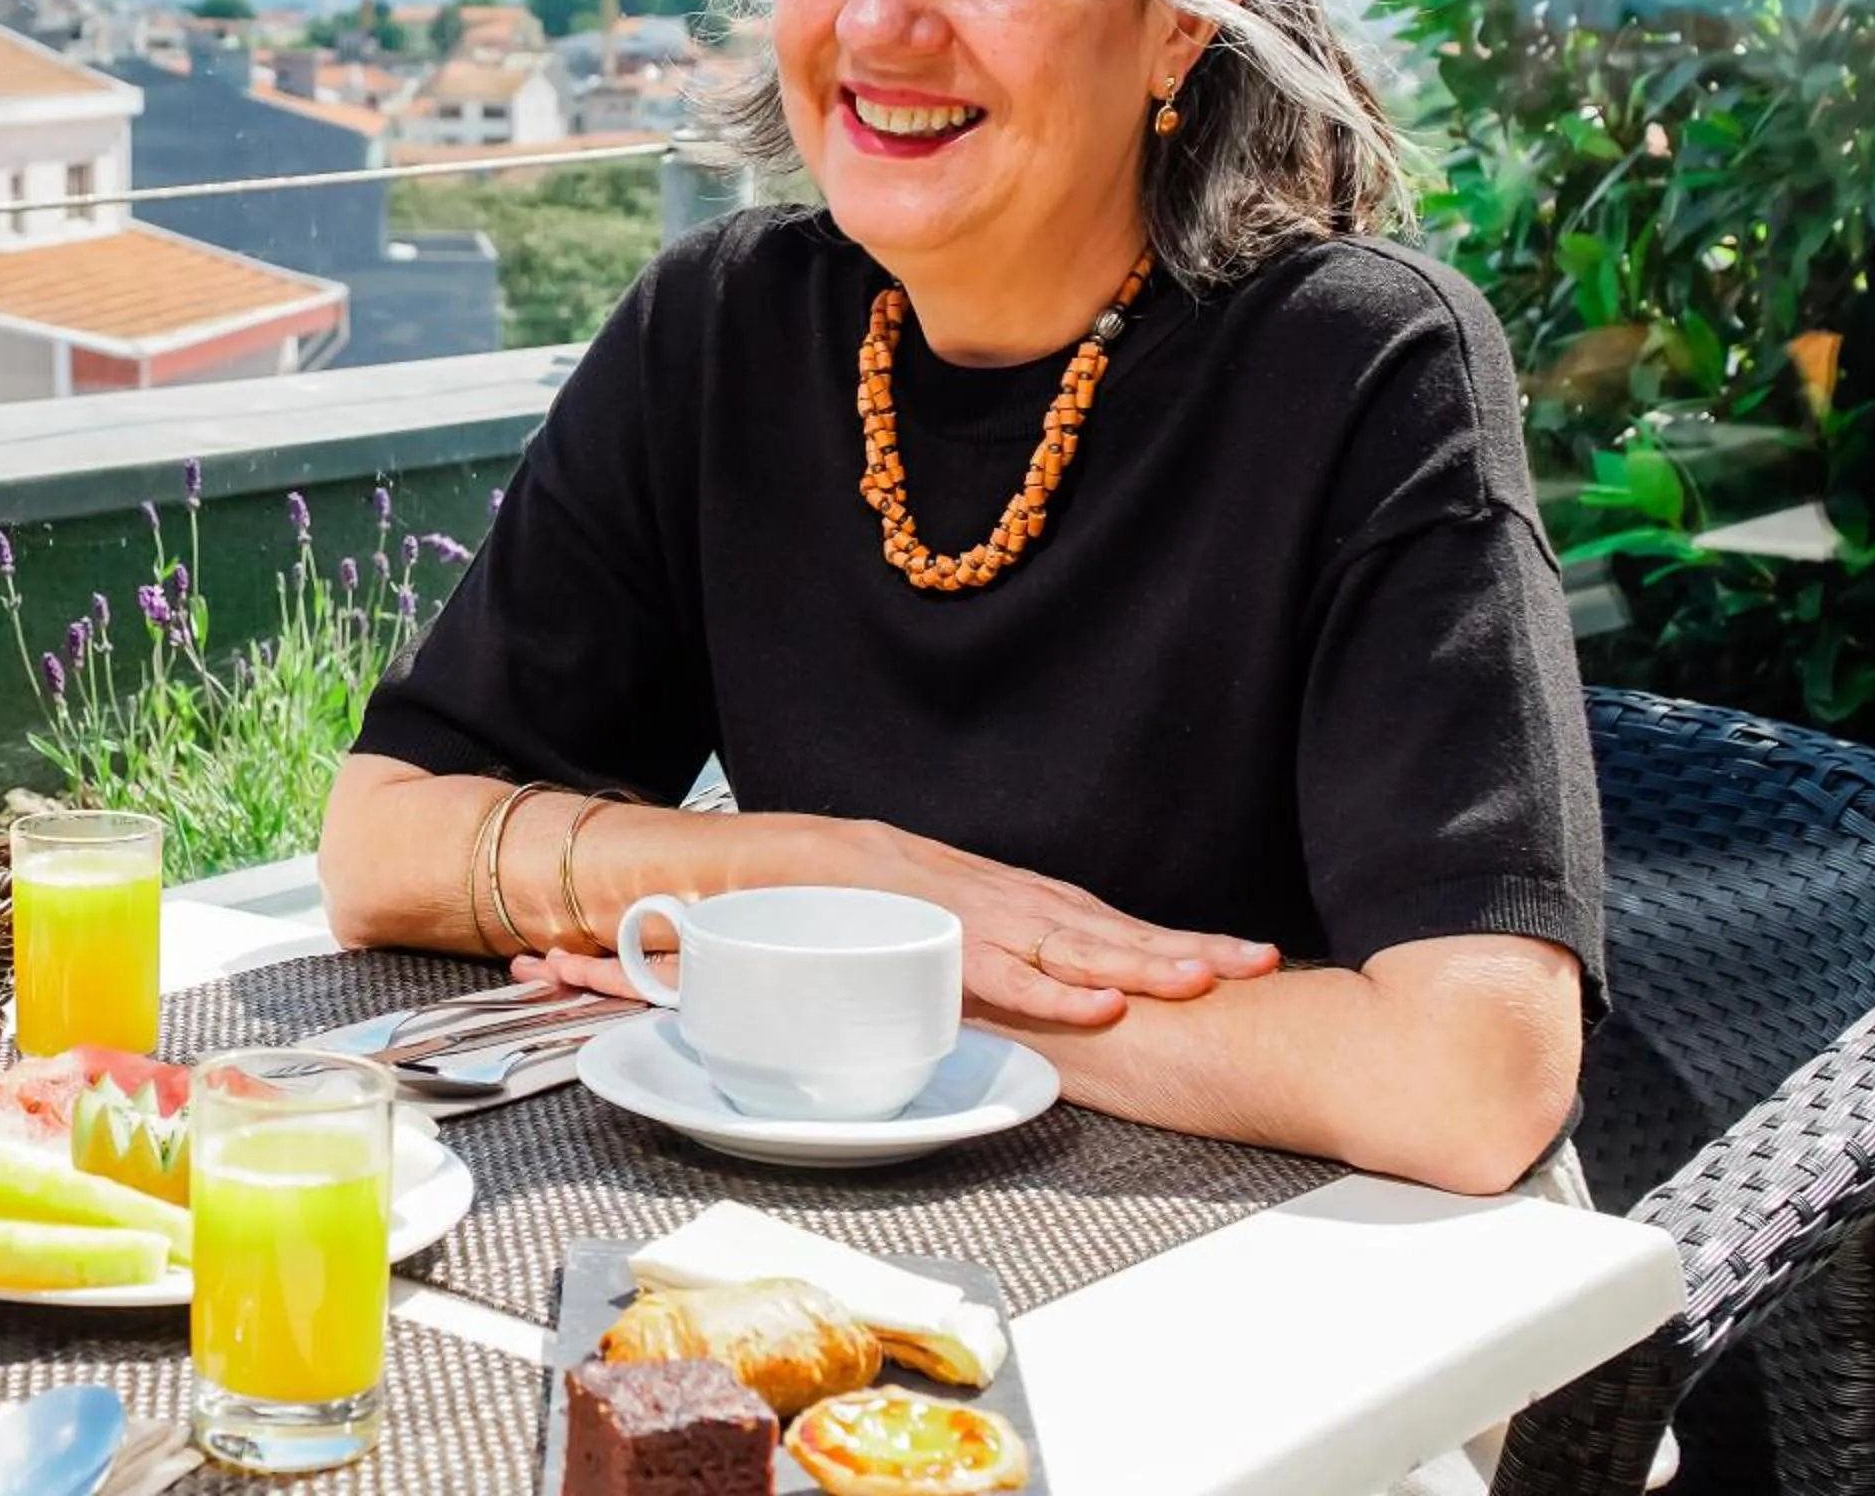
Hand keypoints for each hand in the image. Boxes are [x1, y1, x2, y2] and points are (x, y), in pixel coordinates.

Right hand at [511, 821, 1276, 1029]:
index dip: (1137, 936)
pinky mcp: (858, 899)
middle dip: (1160, 942)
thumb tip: (975, 1006)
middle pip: (1064, 911)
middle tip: (1250, 965)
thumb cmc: (721, 913)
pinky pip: (953, 948)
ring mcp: (895, 880)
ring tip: (1194, 983)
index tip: (1219, 961)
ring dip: (1118, 960)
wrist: (624, 868)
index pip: (1054, 911)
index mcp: (931, 879)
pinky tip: (1085, 1002)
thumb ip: (900, 962)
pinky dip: (1025, 976)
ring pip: (1028, 925)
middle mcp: (926, 869)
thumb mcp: (830, 938)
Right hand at [837, 820, 1276, 1026]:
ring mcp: (1006, 932)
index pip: (1143, 930)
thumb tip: (1110, 992)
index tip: (1262, 957)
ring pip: (1087, 954)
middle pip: (1133, 937)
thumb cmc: (932, 902)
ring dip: (1146, 966)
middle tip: (1261, 962)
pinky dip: (1063, 997)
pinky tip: (1104, 1007)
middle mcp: (1043, 914)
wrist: (850, 868)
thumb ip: (1054, 951)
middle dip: (1200, 951)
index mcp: (1058, 911)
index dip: (1203, 943)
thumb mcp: (1008, 921)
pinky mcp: (965, 956)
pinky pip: (1021, 983)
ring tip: (1202, 978)